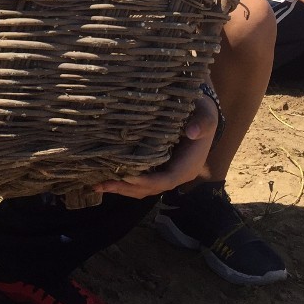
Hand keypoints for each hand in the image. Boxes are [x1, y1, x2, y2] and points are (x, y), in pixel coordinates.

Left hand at [95, 92, 217, 197]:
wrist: (202, 116)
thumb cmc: (202, 115)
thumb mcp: (205, 116)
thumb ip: (201, 124)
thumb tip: (192, 132)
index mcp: (188, 166)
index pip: (166, 179)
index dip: (147, 181)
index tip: (127, 178)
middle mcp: (177, 174)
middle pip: (151, 188)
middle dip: (127, 188)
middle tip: (101, 185)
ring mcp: (167, 173)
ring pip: (144, 188)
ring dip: (122, 188)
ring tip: (98, 185)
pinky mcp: (159, 169)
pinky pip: (142, 180)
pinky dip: (126, 181)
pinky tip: (108, 178)